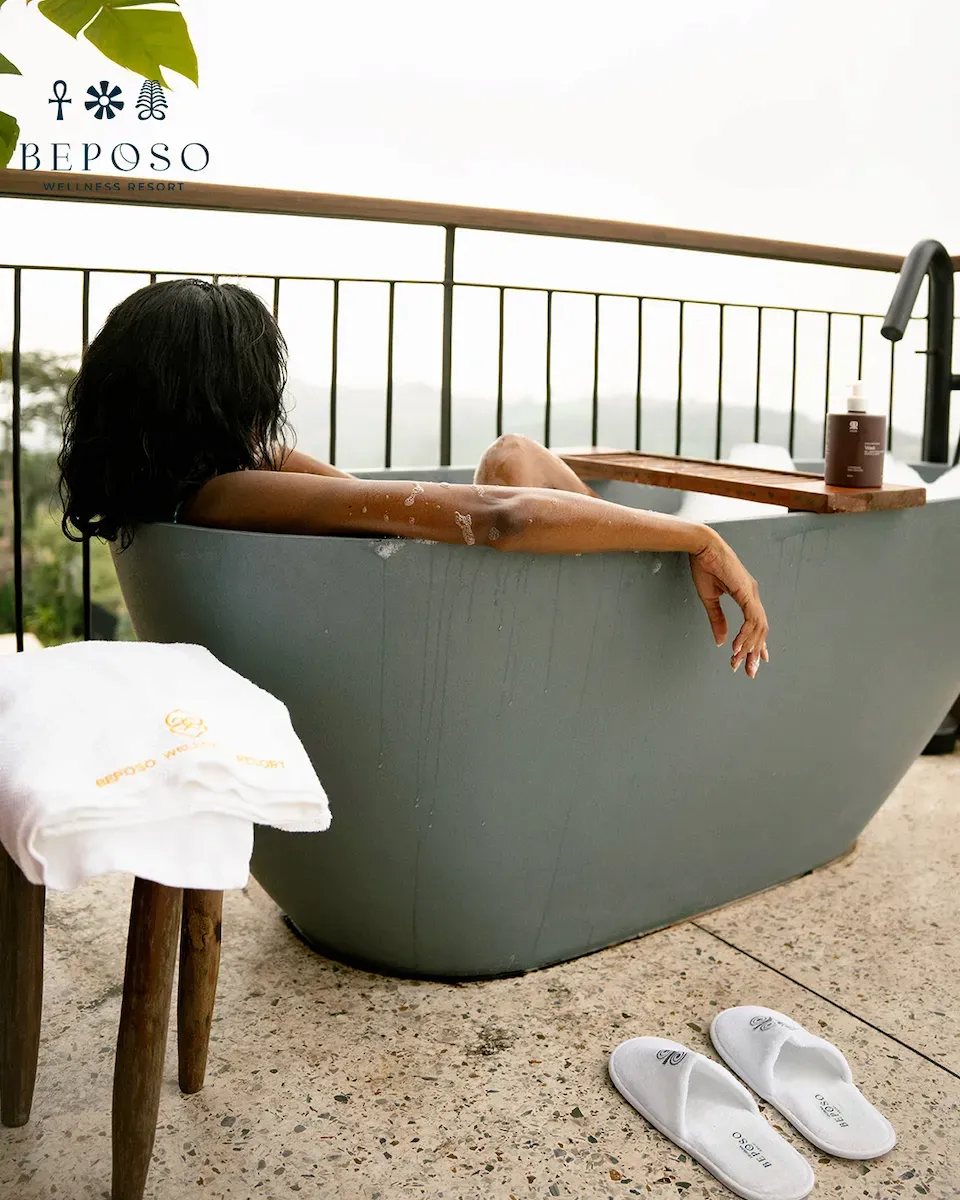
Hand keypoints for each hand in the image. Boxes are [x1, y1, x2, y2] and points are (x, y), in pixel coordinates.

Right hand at [689, 532, 768, 678]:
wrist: (702, 546)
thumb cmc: (705, 566)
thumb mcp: (710, 598)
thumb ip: (717, 619)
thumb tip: (720, 640)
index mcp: (746, 595)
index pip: (756, 625)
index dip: (757, 644)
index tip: (756, 661)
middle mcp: (753, 595)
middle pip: (760, 630)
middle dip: (755, 653)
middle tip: (749, 672)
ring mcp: (752, 593)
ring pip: (758, 628)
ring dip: (749, 647)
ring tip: (739, 662)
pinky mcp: (746, 592)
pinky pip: (750, 619)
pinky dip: (745, 635)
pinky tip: (737, 647)